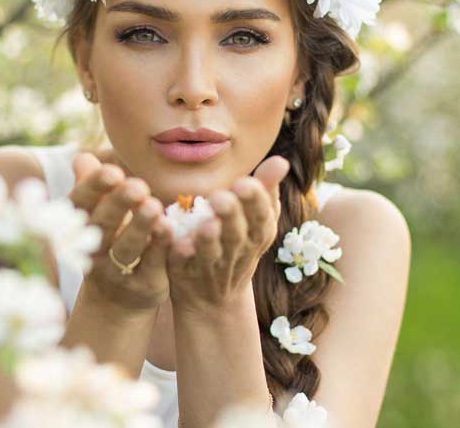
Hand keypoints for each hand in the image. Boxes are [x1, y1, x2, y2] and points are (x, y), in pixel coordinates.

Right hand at [68, 151, 172, 311]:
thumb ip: (92, 187)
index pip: (81, 203)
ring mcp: (117, 271)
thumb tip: (82, 157)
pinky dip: (161, 247)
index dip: (94, 187)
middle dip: (119, 204)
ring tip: (154, 207)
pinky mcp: (144, 285)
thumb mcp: (99, 215)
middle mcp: (93, 249)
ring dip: (140, 227)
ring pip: (127, 247)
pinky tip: (172, 229)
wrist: (116, 300)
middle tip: (137, 186)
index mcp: (79, 225)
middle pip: (103, 224)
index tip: (112, 171)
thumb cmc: (110, 241)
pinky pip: (153, 264)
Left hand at [166, 155, 289, 313]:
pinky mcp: (185, 274)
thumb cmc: (238, 245)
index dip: (254, 201)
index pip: (260, 217)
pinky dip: (182, 256)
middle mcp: (236, 252)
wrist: (215, 298)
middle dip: (230, 216)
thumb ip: (266, 189)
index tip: (245, 182)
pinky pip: (183, 266)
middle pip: (235, 234)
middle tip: (220, 197)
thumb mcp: (257, 220)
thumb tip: (281, 161)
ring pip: (210, 253)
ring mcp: (210, 266)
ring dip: (209, 239)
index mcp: (256, 235)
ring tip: (206, 223)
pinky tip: (179, 244)